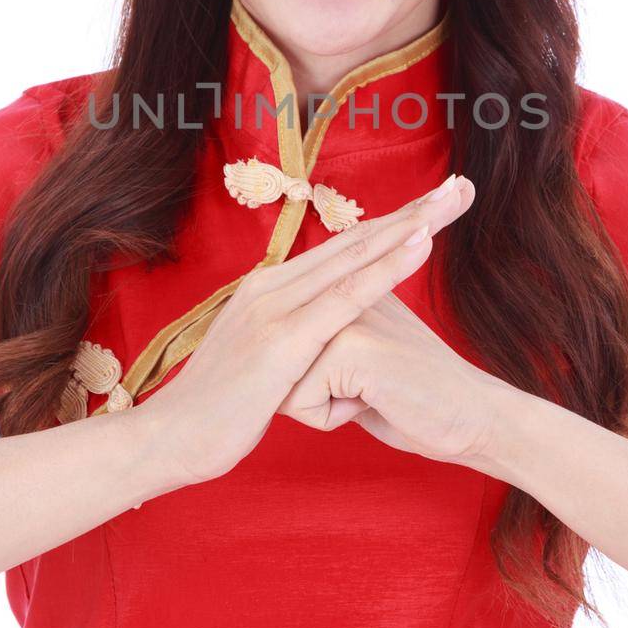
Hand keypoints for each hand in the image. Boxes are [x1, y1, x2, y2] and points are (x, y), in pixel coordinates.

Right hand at [136, 172, 472, 490]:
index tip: (433, 206)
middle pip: (355, 239)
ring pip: (355, 256)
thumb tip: (318, 346)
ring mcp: (276, 307)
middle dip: (411, 212)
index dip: (391, 225)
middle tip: (458, 188)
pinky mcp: (284, 338)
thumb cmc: (218, 412)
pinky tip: (420, 246)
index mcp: (268, 289)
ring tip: (450, 201)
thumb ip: (289, 344)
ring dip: (408, 226)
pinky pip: (347, 295)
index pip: (342, 248)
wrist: (170, 440)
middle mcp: (271, 285)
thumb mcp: (260, 365)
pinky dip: (387, 266)